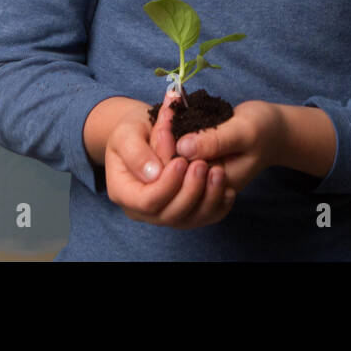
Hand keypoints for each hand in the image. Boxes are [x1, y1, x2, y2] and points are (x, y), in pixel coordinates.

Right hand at [102, 90, 235, 229]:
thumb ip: (136, 152)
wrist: (143, 132)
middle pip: (169, 215)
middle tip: (202, 164)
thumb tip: (154, 174)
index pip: (147, 201)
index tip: (181, 161)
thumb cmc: (133, 130)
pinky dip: (218, 205)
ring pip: (189, 220)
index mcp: (123, 191)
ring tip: (218, 172)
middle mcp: (142, 210)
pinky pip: (203, 217)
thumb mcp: (127, 133)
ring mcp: (163, 213)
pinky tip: (227, 188)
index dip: (167, 185)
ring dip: (207, 198)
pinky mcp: (183, 211)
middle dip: (190, 191)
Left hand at [170, 99, 283, 195]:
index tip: (165, 119)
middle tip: (165, 109)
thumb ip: (216, 141)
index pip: (182, 173)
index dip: (168, 148)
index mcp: (216, 185)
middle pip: (171, 167)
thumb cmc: (265, 129)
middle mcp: (204, 182)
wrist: (275, 129)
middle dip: (163, 137)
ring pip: (171, 156)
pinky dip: (172, 127)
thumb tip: (182, 148)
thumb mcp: (244, 132)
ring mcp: (200, 170)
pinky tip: (172, 106)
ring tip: (168, 104)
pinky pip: (178, 146)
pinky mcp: (197, 156)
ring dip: (165, 130)